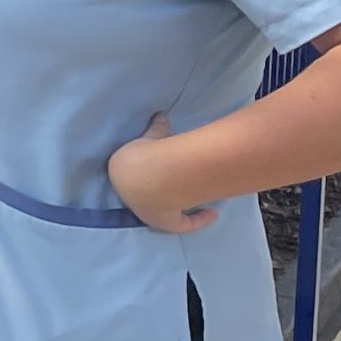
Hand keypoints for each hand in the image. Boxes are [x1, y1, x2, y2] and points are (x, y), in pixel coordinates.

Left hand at [109, 113, 217, 233]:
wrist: (145, 177)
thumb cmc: (141, 157)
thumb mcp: (150, 139)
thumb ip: (156, 129)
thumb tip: (162, 115)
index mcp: (127, 180)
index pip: (135, 183)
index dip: (148, 180)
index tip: (162, 179)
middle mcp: (137, 201)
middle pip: (150, 200)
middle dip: (163, 195)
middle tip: (179, 191)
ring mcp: (151, 213)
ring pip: (168, 213)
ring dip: (182, 208)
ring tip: (200, 202)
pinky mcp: (168, 222)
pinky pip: (184, 225)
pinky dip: (198, 220)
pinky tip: (213, 214)